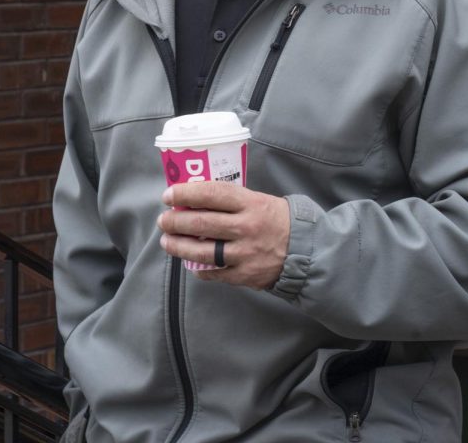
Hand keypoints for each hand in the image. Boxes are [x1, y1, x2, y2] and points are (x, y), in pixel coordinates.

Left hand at [157, 182, 289, 287]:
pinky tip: (190, 263)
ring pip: (202, 251)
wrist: (304, 249)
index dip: (186, 193)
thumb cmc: (276, 219)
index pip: (212, 194)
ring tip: (167, 241)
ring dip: (179, 246)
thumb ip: (231, 200)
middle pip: (202, 223)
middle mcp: (246, 227)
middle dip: (176, 221)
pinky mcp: (244, 275)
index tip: (169, 195)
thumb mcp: (259, 200)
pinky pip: (213, 272)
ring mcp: (244, 253)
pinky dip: (198, 269)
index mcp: (250, 203)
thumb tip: (195, 199)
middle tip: (163, 219)